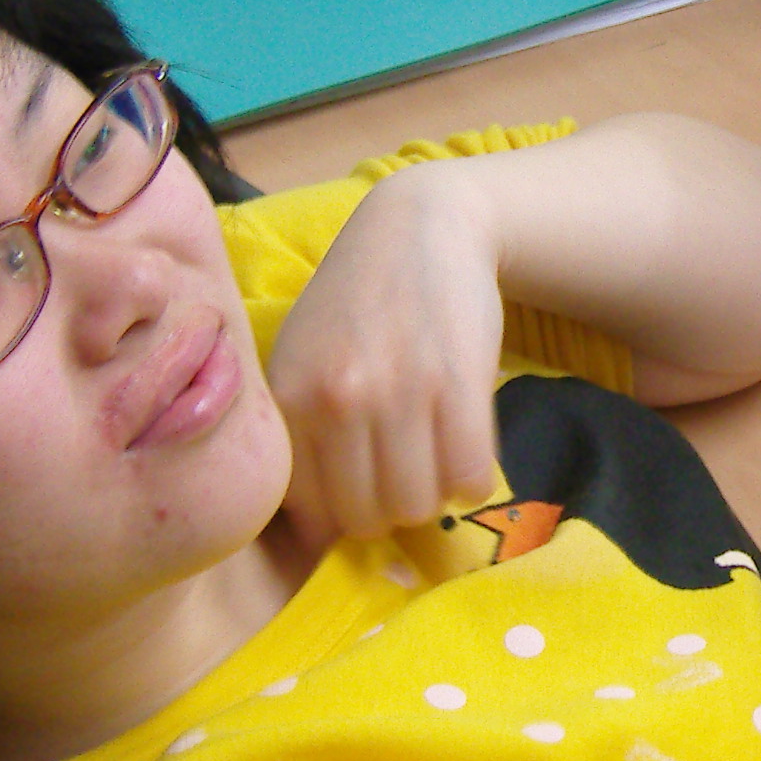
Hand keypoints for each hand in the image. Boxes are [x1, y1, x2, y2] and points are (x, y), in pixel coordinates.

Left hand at [264, 165, 505, 546]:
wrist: (421, 225)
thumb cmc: (355, 300)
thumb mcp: (299, 360)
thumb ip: (299, 436)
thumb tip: (317, 535)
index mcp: (288, 400)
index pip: (312, 515)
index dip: (341, 517)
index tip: (360, 491)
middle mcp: (337, 401)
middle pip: (368, 520)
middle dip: (387, 510)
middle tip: (400, 474)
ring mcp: (399, 392)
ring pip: (419, 505)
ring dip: (432, 495)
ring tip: (432, 456)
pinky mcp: (459, 384)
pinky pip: (470, 478)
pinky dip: (472, 477)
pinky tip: (465, 445)